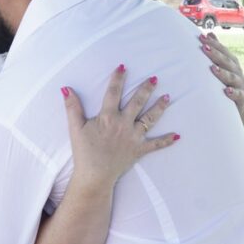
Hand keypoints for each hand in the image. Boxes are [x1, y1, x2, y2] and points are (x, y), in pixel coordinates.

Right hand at [62, 65, 178, 188]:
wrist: (94, 176)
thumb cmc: (84, 152)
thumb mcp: (75, 127)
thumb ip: (72, 107)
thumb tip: (66, 88)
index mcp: (108, 117)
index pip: (113, 92)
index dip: (118, 78)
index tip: (123, 66)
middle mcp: (124, 124)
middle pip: (137, 102)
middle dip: (146, 89)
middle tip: (154, 78)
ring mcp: (133, 137)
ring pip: (150, 119)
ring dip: (159, 108)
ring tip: (167, 97)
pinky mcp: (139, 150)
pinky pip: (156, 145)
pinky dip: (167, 141)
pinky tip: (177, 135)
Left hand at [199, 33, 243, 124]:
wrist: (236, 112)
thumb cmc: (224, 86)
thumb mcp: (220, 69)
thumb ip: (216, 52)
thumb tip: (209, 33)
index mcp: (231, 65)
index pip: (224, 52)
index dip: (214, 44)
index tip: (202, 38)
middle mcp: (237, 73)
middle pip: (228, 62)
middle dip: (216, 54)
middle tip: (204, 47)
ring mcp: (241, 87)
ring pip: (233, 78)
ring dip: (223, 73)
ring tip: (213, 69)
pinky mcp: (242, 101)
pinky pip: (239, 96)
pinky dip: (233, 93)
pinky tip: (226, 91)